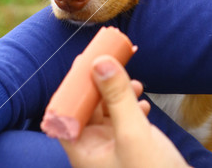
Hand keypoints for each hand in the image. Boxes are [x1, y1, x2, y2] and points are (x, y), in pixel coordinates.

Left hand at [59, 55, 188, 167]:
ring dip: (119, 94)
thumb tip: (100, 61)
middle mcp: (94, 149)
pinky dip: (132, 106)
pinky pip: (125, 119)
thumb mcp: (134, 133)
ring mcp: (112, 147)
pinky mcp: (130, 146)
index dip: (74, 86)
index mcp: (84, 151)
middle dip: (101, 85)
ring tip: (136, 85)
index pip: (67, 112)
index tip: (86, 62)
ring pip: (109, 111)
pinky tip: (144, 103)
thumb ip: (117, 97)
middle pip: (89, 108)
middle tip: (113, 61)